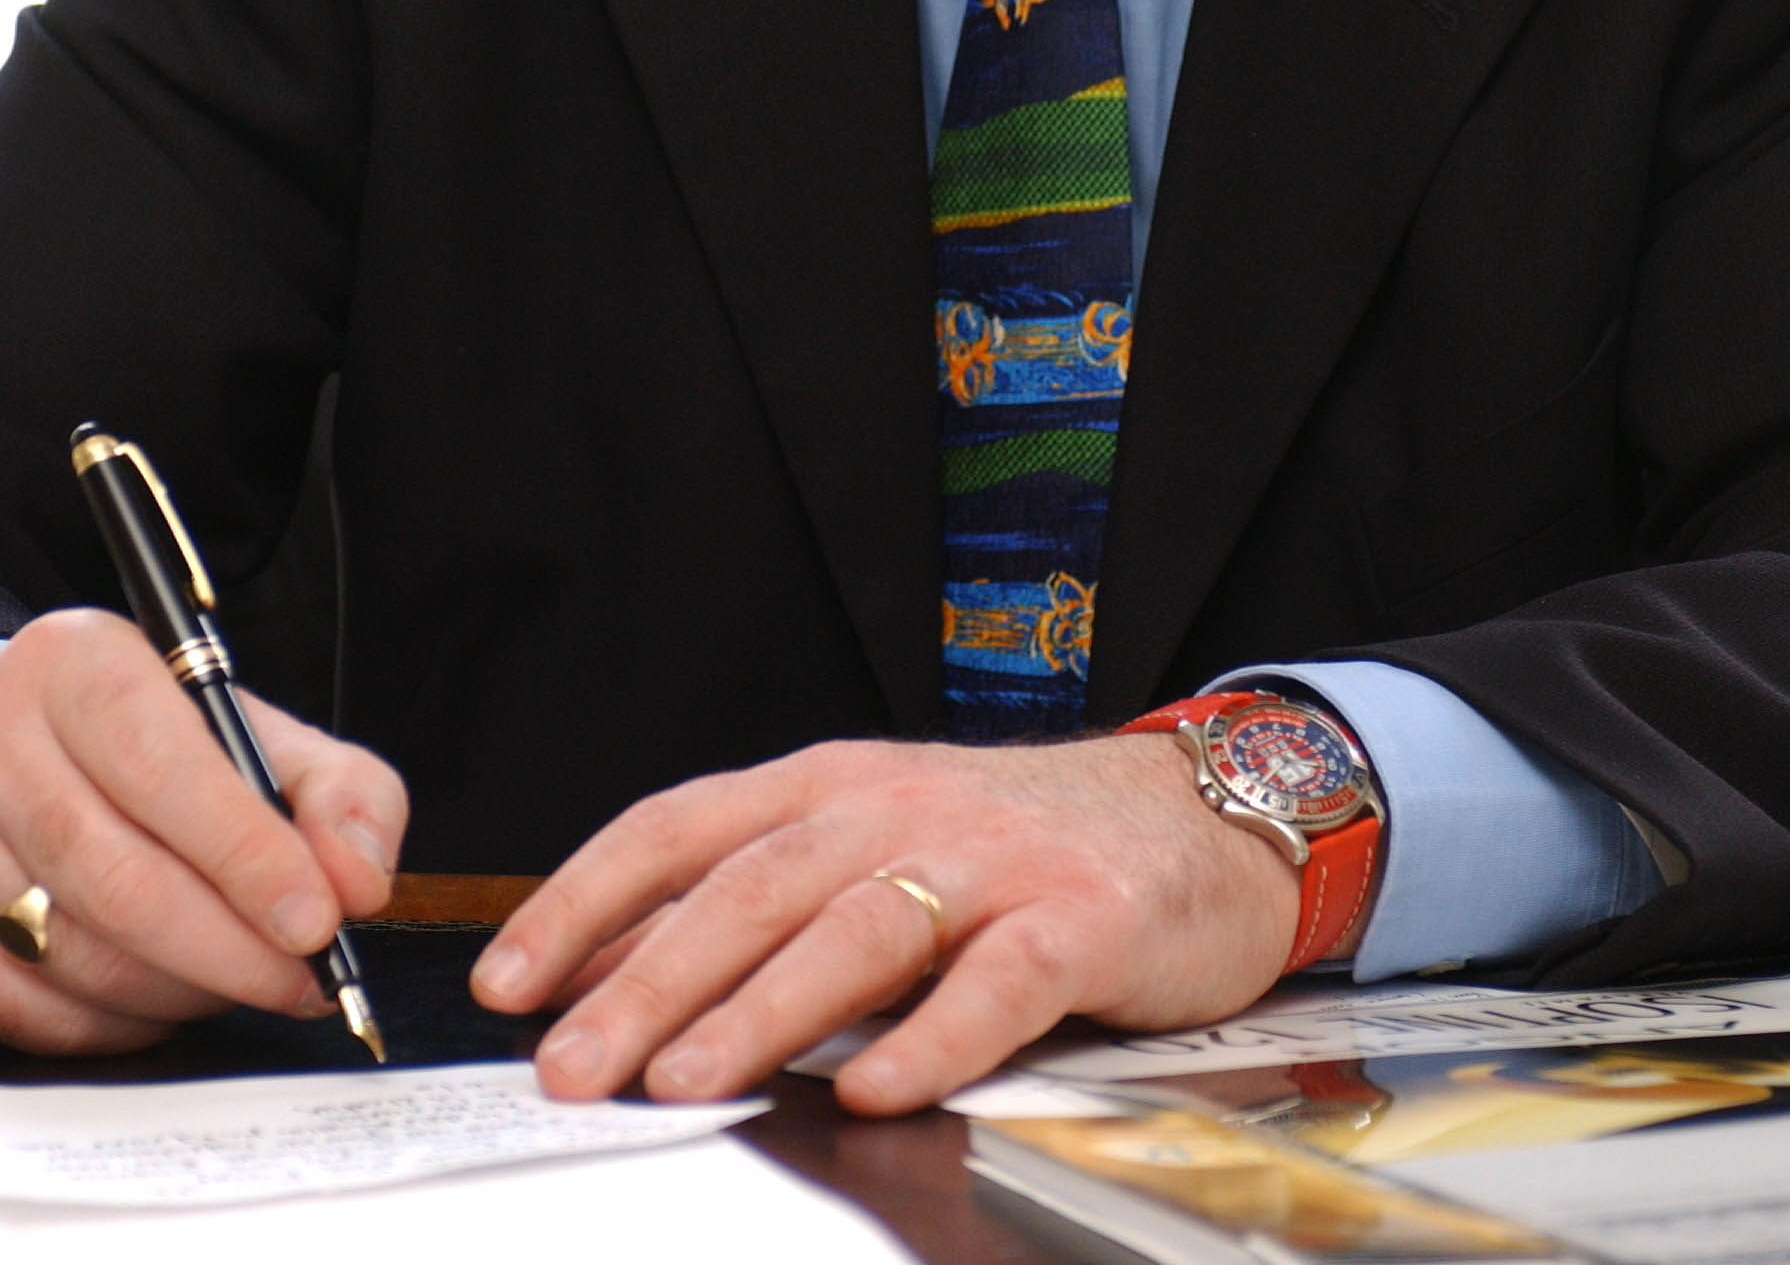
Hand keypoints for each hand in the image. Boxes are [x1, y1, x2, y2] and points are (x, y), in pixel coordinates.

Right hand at [0, 608, 406, 1053]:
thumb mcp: (265, 733)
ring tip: (245, 979)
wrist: (55, 747)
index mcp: (80, 666)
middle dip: (225, 946)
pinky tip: (169, 1000)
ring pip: (69, 951)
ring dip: (177, 990)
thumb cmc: (170, 743)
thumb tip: (358, 882)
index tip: (317, 918)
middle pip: (111, 872)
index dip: (241, 851)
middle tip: (301, 979)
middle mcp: (0, 743)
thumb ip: (341, 793)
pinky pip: (26, 1008)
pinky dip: (111, 1025)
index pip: (158, 763)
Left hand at [472, 732, 1296, 1112]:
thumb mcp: (876, 844)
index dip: (587, 899)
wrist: (1195, 816)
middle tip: (568, 1064)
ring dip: (762, 1007)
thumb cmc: (1017, 847)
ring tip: (686, 1078)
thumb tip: (614, 977)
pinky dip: (932, 1035)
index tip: (508, 979)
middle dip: (646, 979)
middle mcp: (898, 808)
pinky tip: (879, 1090)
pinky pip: (998, 983)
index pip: (682, 828)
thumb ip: (765, 901)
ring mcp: (992, 861)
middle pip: (752, 887)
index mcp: (832, 785)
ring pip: (856, 928)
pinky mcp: (1080, 921)